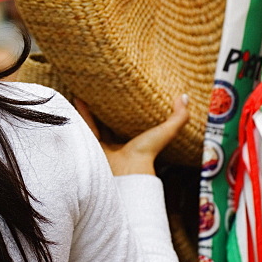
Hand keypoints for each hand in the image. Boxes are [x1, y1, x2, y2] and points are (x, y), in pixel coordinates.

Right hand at [74, 95, 189, 176]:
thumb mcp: (165, 132)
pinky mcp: (92, 144)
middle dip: (108, 108)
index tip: (126, 92)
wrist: (127, 172)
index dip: (129, 108)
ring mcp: (104, 145)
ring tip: (88, 90)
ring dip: (92, 108)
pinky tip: (77, 99)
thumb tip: (184, 97)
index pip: (131, 122)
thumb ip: (178, 117)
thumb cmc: (147, 154)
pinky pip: (85, 126)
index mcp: (135, 140)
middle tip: (105, 89)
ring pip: (96, 123)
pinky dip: (81, 114)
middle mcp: (118, 143)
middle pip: (112, 122)